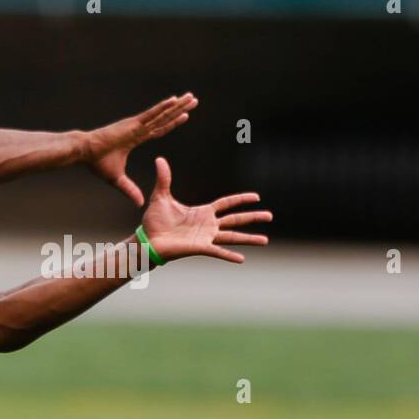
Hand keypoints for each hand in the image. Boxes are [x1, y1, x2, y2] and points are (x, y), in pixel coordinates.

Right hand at [85, 94, 197, 205]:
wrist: (85, 152)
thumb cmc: (97, 163)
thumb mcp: (118, 180)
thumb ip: (130, 190)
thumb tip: (140, 203)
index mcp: (136, 138)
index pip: (159, 129)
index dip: (173, 122)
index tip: (185, 115)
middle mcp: (138, 128)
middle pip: (165, 118)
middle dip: (180, 109)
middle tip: (194, 99)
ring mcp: (136, 125)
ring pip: (162, 114)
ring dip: (177, 105)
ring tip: (190, 97)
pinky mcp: (132, 124)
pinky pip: (151, 114)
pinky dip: (162, 107)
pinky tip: (174, 100)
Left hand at [141, 157, 270, 262]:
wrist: (148, 240)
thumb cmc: (154, 221)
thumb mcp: (160, 196)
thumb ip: (164, 179)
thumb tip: (159, 159)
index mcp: (202, 212)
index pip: (227, 204)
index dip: (241, 199)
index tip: (256, 197)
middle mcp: (208, 225)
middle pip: (236, 219)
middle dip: (253, 217)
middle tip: (270, 216)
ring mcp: (206, 237)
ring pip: (233, 236)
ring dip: (249, 238)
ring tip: (265, 240)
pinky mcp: (200, 248)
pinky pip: (218, 251)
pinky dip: (229, 255)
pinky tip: (242, 258)